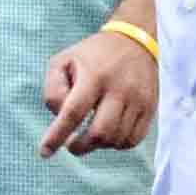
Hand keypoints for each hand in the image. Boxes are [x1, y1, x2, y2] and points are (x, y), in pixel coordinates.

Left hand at [39, 26, 158, 153]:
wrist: (136, 42)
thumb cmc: (92, 56)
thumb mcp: (62, 61)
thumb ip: (53, 90)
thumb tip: (58, 118)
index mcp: (94, 76)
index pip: (73, 112)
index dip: (57, 135)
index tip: (45, 152)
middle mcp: (119, 89)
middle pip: (100, 132)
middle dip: (80, 146)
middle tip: (71, 144)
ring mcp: (138, 100)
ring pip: (117, 139)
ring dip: (98, 145)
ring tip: (89, 134)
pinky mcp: (150, 108)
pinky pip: (133, 140)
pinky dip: (117, 144)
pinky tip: (108, 134)